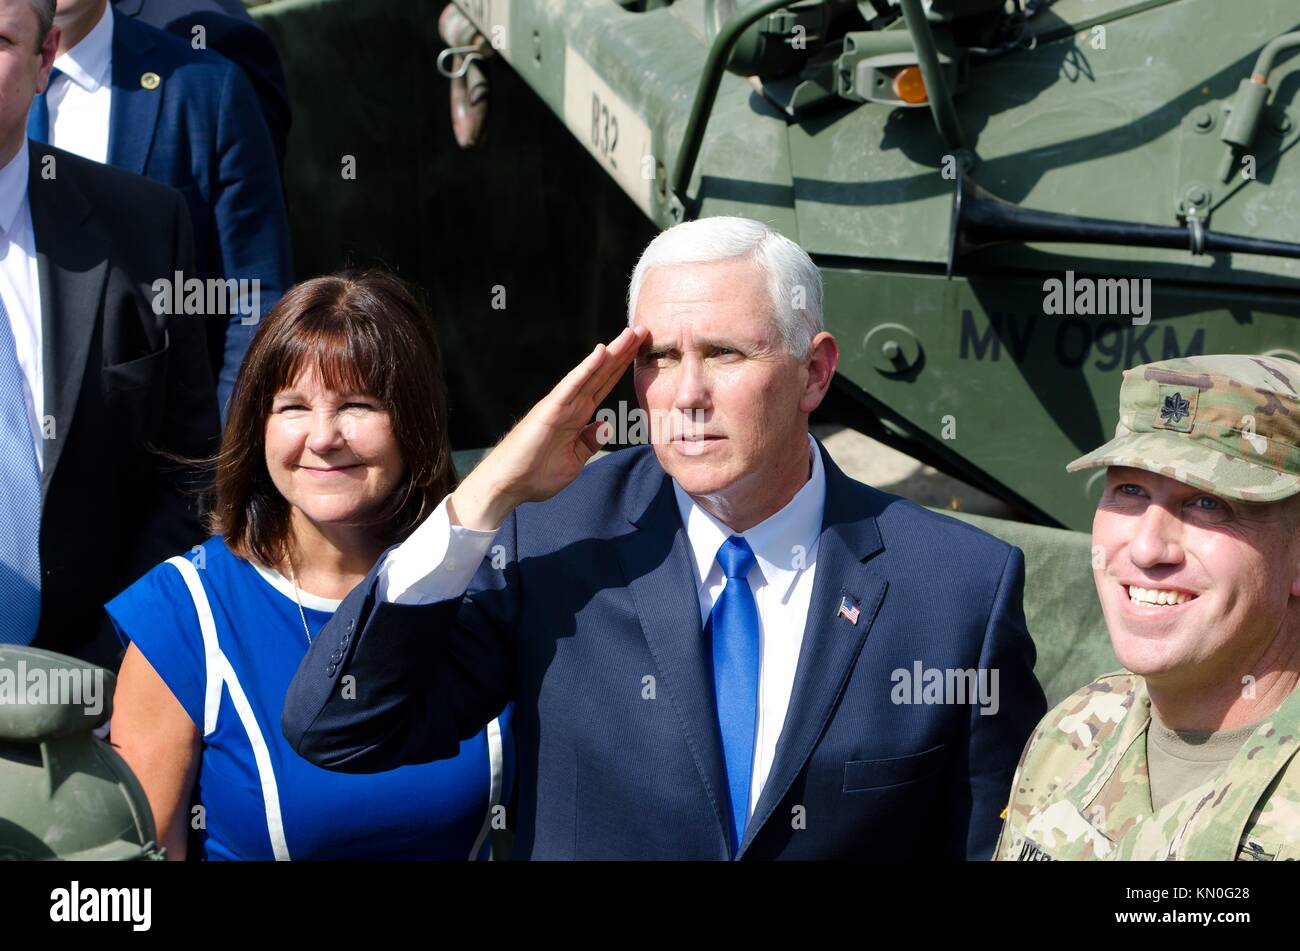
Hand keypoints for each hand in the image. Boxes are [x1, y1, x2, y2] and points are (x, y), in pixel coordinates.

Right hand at [449, 326, 649, 529]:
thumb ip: (589, 441)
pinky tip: (602, 352)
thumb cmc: (536, 475)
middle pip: (602, 373)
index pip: (604, 385)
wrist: (508, 485)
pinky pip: (572, 386)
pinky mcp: (550, 409)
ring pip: (591, 373)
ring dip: (611, 353)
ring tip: (630, 334)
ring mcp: (561, 404)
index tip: (640, 350)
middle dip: (623, 353)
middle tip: (643, 329)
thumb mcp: (574, 459)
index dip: (622, 367)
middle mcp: (571, 405)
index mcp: (578, 416)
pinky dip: (587, 369)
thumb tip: (606, 424)